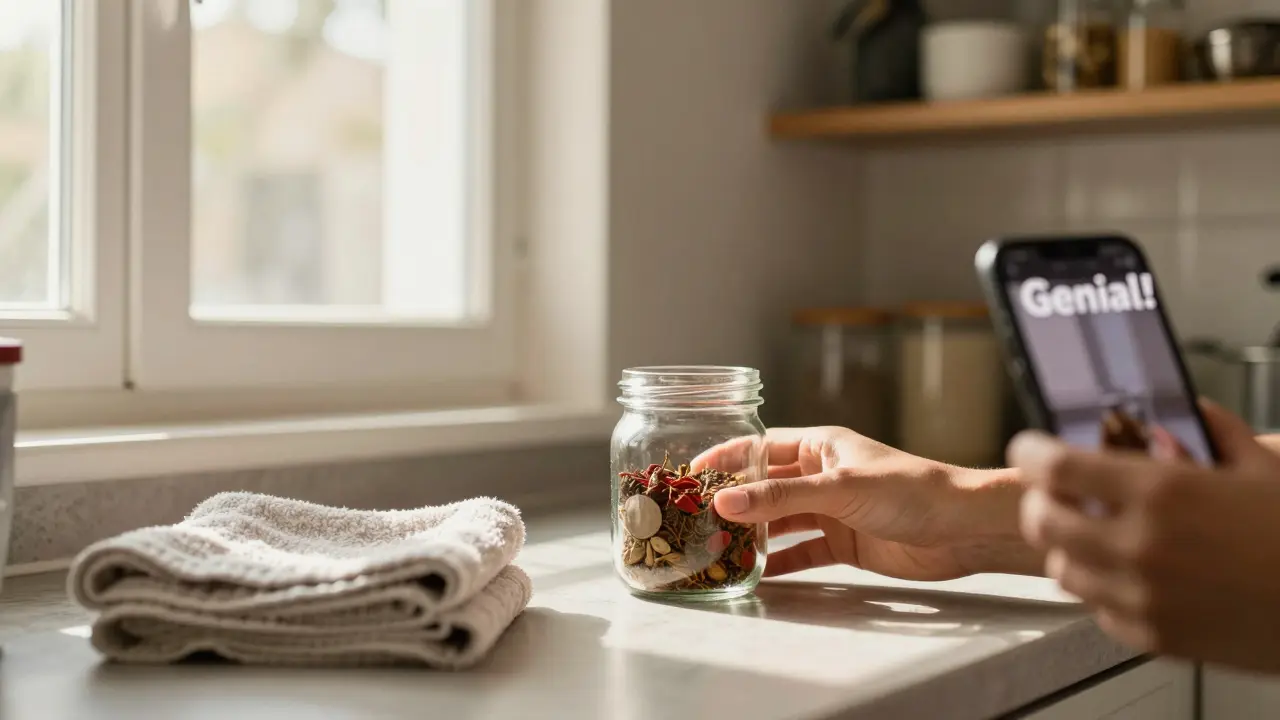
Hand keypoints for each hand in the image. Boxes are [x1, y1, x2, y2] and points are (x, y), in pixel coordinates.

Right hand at [696, 427, 1041, 581]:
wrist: (962, 529)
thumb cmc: (909, 491)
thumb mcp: (838, 488)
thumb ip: (780, 497)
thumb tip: (726, 502)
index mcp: (821, 446)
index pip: (761, 446)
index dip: (726, 457)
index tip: (692, 473)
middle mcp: (822, 475)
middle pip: (766, 486)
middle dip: (733, 501)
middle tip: (696, 519)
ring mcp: (832, 510)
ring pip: (780, 521)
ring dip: (753, 534)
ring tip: (717, 550)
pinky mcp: (844, 542)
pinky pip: (802, 551)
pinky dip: (780, 562)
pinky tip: (757, 575)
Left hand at [1015, 400, 1279, 672]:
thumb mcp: (1261, 468)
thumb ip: (1208, 432)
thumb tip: (1172, 418)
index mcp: (1163, 493)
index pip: (1055, 468)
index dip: (1031, 453)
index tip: (1029, 448)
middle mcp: (1141, 545)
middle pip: (1041, 520)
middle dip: (1042, 500)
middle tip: (1057, 493)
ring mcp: (1142, 596)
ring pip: (1061, 568)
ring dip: (1068, 545)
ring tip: (1095, 534)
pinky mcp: (1153, 636)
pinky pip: (1096, 609)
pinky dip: (1102, 588)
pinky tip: (1129, 574)